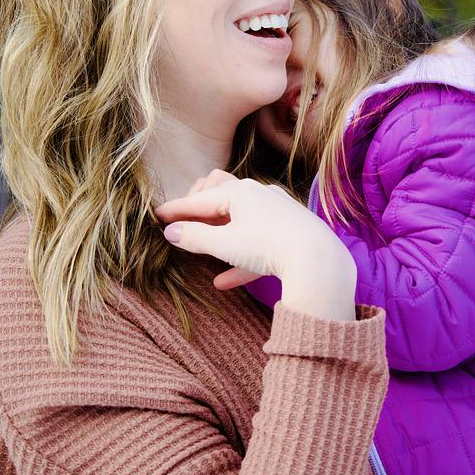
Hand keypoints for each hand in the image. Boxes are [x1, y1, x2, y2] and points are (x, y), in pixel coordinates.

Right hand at [155, 170, 356, 319]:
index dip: (176, 208)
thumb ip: (195, 237)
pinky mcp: (290, 234)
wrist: (318, 259)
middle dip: (202, 210)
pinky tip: (223, 282)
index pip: (200, 199)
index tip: (157, 215)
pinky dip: (240, 259)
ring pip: (241, 222)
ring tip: (203, 252)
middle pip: (223, 197)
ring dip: (220, 237)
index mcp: (240, 192)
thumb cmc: (268, 245)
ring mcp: (277, 213)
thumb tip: (171, 232)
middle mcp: (259, 195)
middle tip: (185, 224)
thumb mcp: (225, 244)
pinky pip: (259, 244)